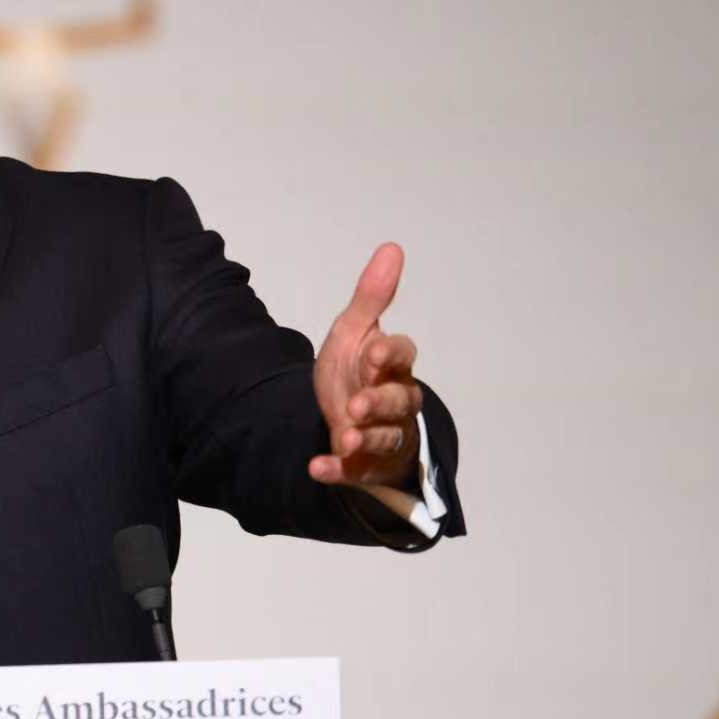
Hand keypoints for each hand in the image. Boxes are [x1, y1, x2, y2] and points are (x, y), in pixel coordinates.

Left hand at [309, 244, 422, 492]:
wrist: (345, 415)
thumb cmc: (357, 370)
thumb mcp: (356, 331)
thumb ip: (372, 297)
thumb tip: (391, 248)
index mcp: (392, 365)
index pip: (402, 356)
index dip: (390, 354)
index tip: (373, 352)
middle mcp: (395, 401)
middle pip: (398, 402)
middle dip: (378, 403)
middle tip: (356, 404)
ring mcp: (382, 435)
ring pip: (384, 438)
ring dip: (365, 437)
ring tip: (344, 436)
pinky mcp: (365, 464)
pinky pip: (355, 470)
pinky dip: (338, 470)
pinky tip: (317, 467)